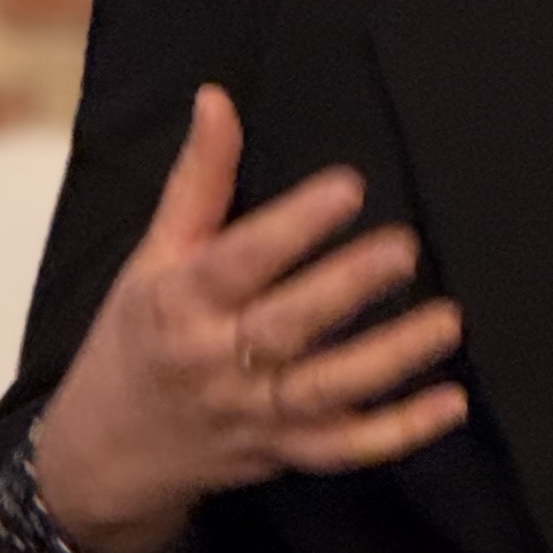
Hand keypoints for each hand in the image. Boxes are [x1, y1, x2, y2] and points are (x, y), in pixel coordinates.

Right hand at [28, 86, 465, 552]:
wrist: (104, 454)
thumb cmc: (136, 338)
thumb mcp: (152, 257)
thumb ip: (196, 181)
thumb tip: (217, 98)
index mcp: (181, 302)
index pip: (240, 260)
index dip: (294, 226)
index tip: (348, 187)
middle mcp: (217, 360)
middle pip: (288, 326)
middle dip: (348, 288)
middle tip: (406, 247)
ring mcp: (254, 413)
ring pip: (326, 390)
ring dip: (390, 359)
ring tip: (446, 321)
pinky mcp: (283, 453)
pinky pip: (345, 449)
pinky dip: (398, 433)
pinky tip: (449, 403)